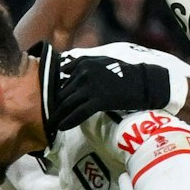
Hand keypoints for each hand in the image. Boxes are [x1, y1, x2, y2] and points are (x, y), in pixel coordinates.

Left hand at [48, 53, 172, 129]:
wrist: (143, 82)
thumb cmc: (123, 72)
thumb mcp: (101, 62)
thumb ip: (82, 65)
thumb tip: (64, 70)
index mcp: (83, 62)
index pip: (61, 78)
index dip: (54, 92)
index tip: (49, 102)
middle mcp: (83, 72)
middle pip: (62, 93)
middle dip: (53, 106)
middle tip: (46, 117)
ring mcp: (90, 86)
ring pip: (67, 103)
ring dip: (57, 116)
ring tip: (50, 125)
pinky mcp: (98, 99)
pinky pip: (79, 112)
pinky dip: (69, 121)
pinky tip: (62, 127)